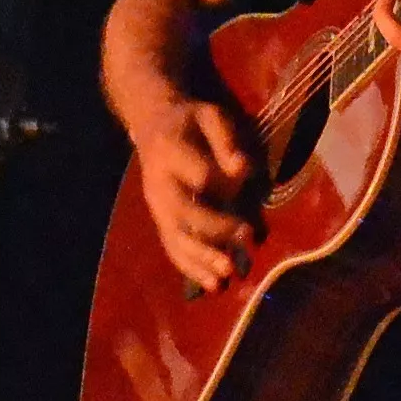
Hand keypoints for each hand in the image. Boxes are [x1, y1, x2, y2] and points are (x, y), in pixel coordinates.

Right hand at [129, 96, 265, 290]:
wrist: (153, 127)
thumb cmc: (188, 121)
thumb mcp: (208, 115)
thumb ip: (225, 139)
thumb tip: (241, 170)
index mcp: (169, 152)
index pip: (199, 174)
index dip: (224, 183)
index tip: (245, 180)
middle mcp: (158, 184)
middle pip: (182, 214)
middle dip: (215, 230)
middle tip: (247, 236)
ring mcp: (157, 207)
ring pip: (176, 238)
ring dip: (202, 258)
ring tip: (227, 274)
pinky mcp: (161, 222)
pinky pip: (173, 249)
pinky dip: (192, 269)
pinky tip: (214, 285)